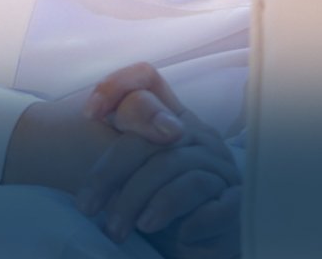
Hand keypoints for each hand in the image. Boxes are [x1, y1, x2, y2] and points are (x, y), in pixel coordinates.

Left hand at [74, 63, 241, 255]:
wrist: (198, 251)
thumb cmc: (152, 207)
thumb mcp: (123, 175)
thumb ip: (112, 144)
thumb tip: (91, 117)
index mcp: (170, 118)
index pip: (147, 79)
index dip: (116, 87)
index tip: (88, 115)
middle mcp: (197, 134)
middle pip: (152, 127)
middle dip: (111, 170)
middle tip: (86, 206)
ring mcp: (219, 164)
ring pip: (173, 164)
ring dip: (137, 200)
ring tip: (116, 230)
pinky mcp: (235, 198)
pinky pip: (209, 197)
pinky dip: (182, 215)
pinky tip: (169, 233)